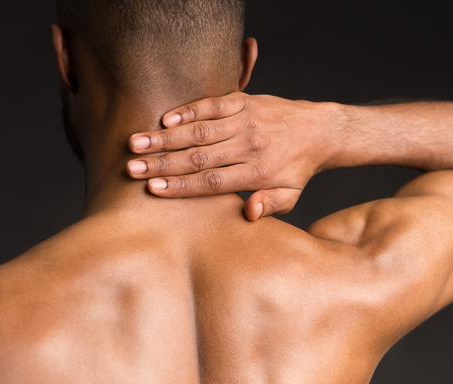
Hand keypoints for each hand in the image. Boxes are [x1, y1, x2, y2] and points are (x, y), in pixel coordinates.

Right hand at [126, 92, 328, 220]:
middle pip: (200, 156)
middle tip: (131, 168)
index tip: (153, 189)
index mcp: (258, 173)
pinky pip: (213, 104)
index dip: (182, 186)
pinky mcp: (245, 101)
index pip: (213, 181)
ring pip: (200, 130)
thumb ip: (269, 206)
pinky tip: (164, 118)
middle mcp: (250, 145)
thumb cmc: (297, 169)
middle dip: (163, 163)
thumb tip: (249, 214)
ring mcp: (247, 121)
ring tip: (136, 143)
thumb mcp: (291, 196)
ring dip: (165, 137)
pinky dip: (188, 110)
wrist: (320, 130)